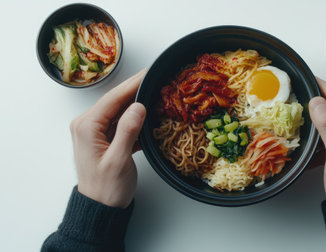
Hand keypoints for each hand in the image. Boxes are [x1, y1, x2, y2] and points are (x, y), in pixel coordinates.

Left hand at [70, 70, 146, 207]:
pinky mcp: (104, 139)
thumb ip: (127, 131)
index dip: (132, 84)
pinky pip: (121, 122)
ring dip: (137, 103)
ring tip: (155, 92)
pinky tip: (149, 114)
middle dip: (135, 90)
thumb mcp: (118, 160)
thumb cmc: (107, 188)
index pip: (113, 98)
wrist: (100, 208)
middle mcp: (87, 125)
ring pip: (119, 110)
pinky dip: (135, 118)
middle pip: (115, 101)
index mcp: (87, 126)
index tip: (148, 72)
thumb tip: (138, 106)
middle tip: (155, 78)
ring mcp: (95, 132)